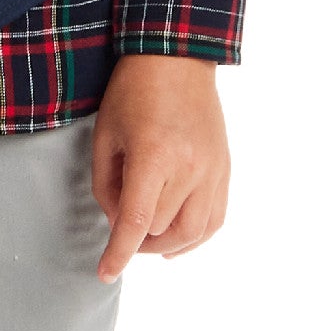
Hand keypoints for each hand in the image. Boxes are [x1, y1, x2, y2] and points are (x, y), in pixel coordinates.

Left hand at [90, 53, 229, 280]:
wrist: (177, 57)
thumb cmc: (133, 92)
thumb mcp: (106, 135)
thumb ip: (107, 185)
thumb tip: (118, 224)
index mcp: (154, 155)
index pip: (136, 221)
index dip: (118, 253)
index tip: (105, 273)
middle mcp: (189, 168)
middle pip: (159, 228)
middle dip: (134, 234)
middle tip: (118, 218)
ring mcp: (212, 170)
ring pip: (192, 233)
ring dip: (165, 243)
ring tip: (146, 239)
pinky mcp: (225, 169)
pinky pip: (215, 219)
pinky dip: (195, 236)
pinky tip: (177, 240)